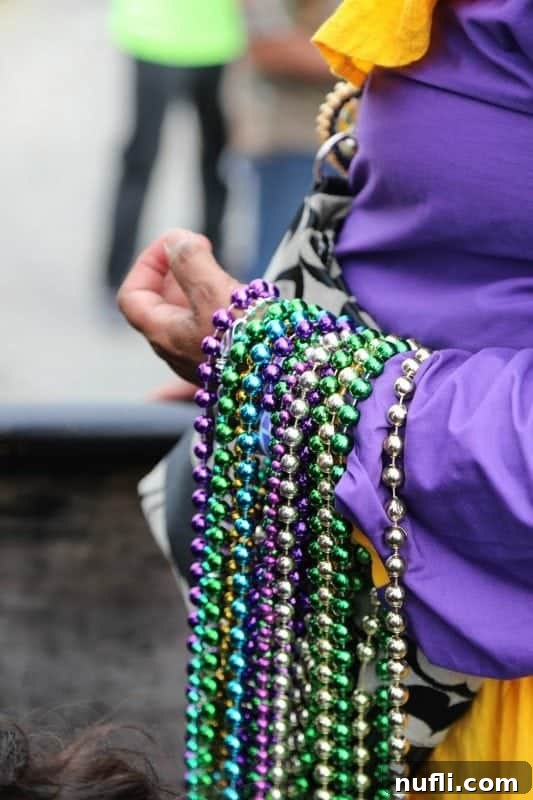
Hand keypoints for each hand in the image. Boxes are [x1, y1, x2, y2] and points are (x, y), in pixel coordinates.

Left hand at [118, 229, 241, 383]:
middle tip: (202, 252)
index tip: (176, 246)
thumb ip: (191, 262)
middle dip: (176, 273)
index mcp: (164, 335)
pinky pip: (212, 330)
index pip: (132, 297)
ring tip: (225, 274)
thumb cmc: (247, 343)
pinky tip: (239, 300)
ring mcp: (201, 361)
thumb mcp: (215, 293)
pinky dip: (217, 306)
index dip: (146, 264)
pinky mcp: (227, 363)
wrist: (286, 381)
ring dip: (199, 288)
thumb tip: (175, 241)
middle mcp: (177, 352)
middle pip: (161, 306)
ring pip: (188, 318)